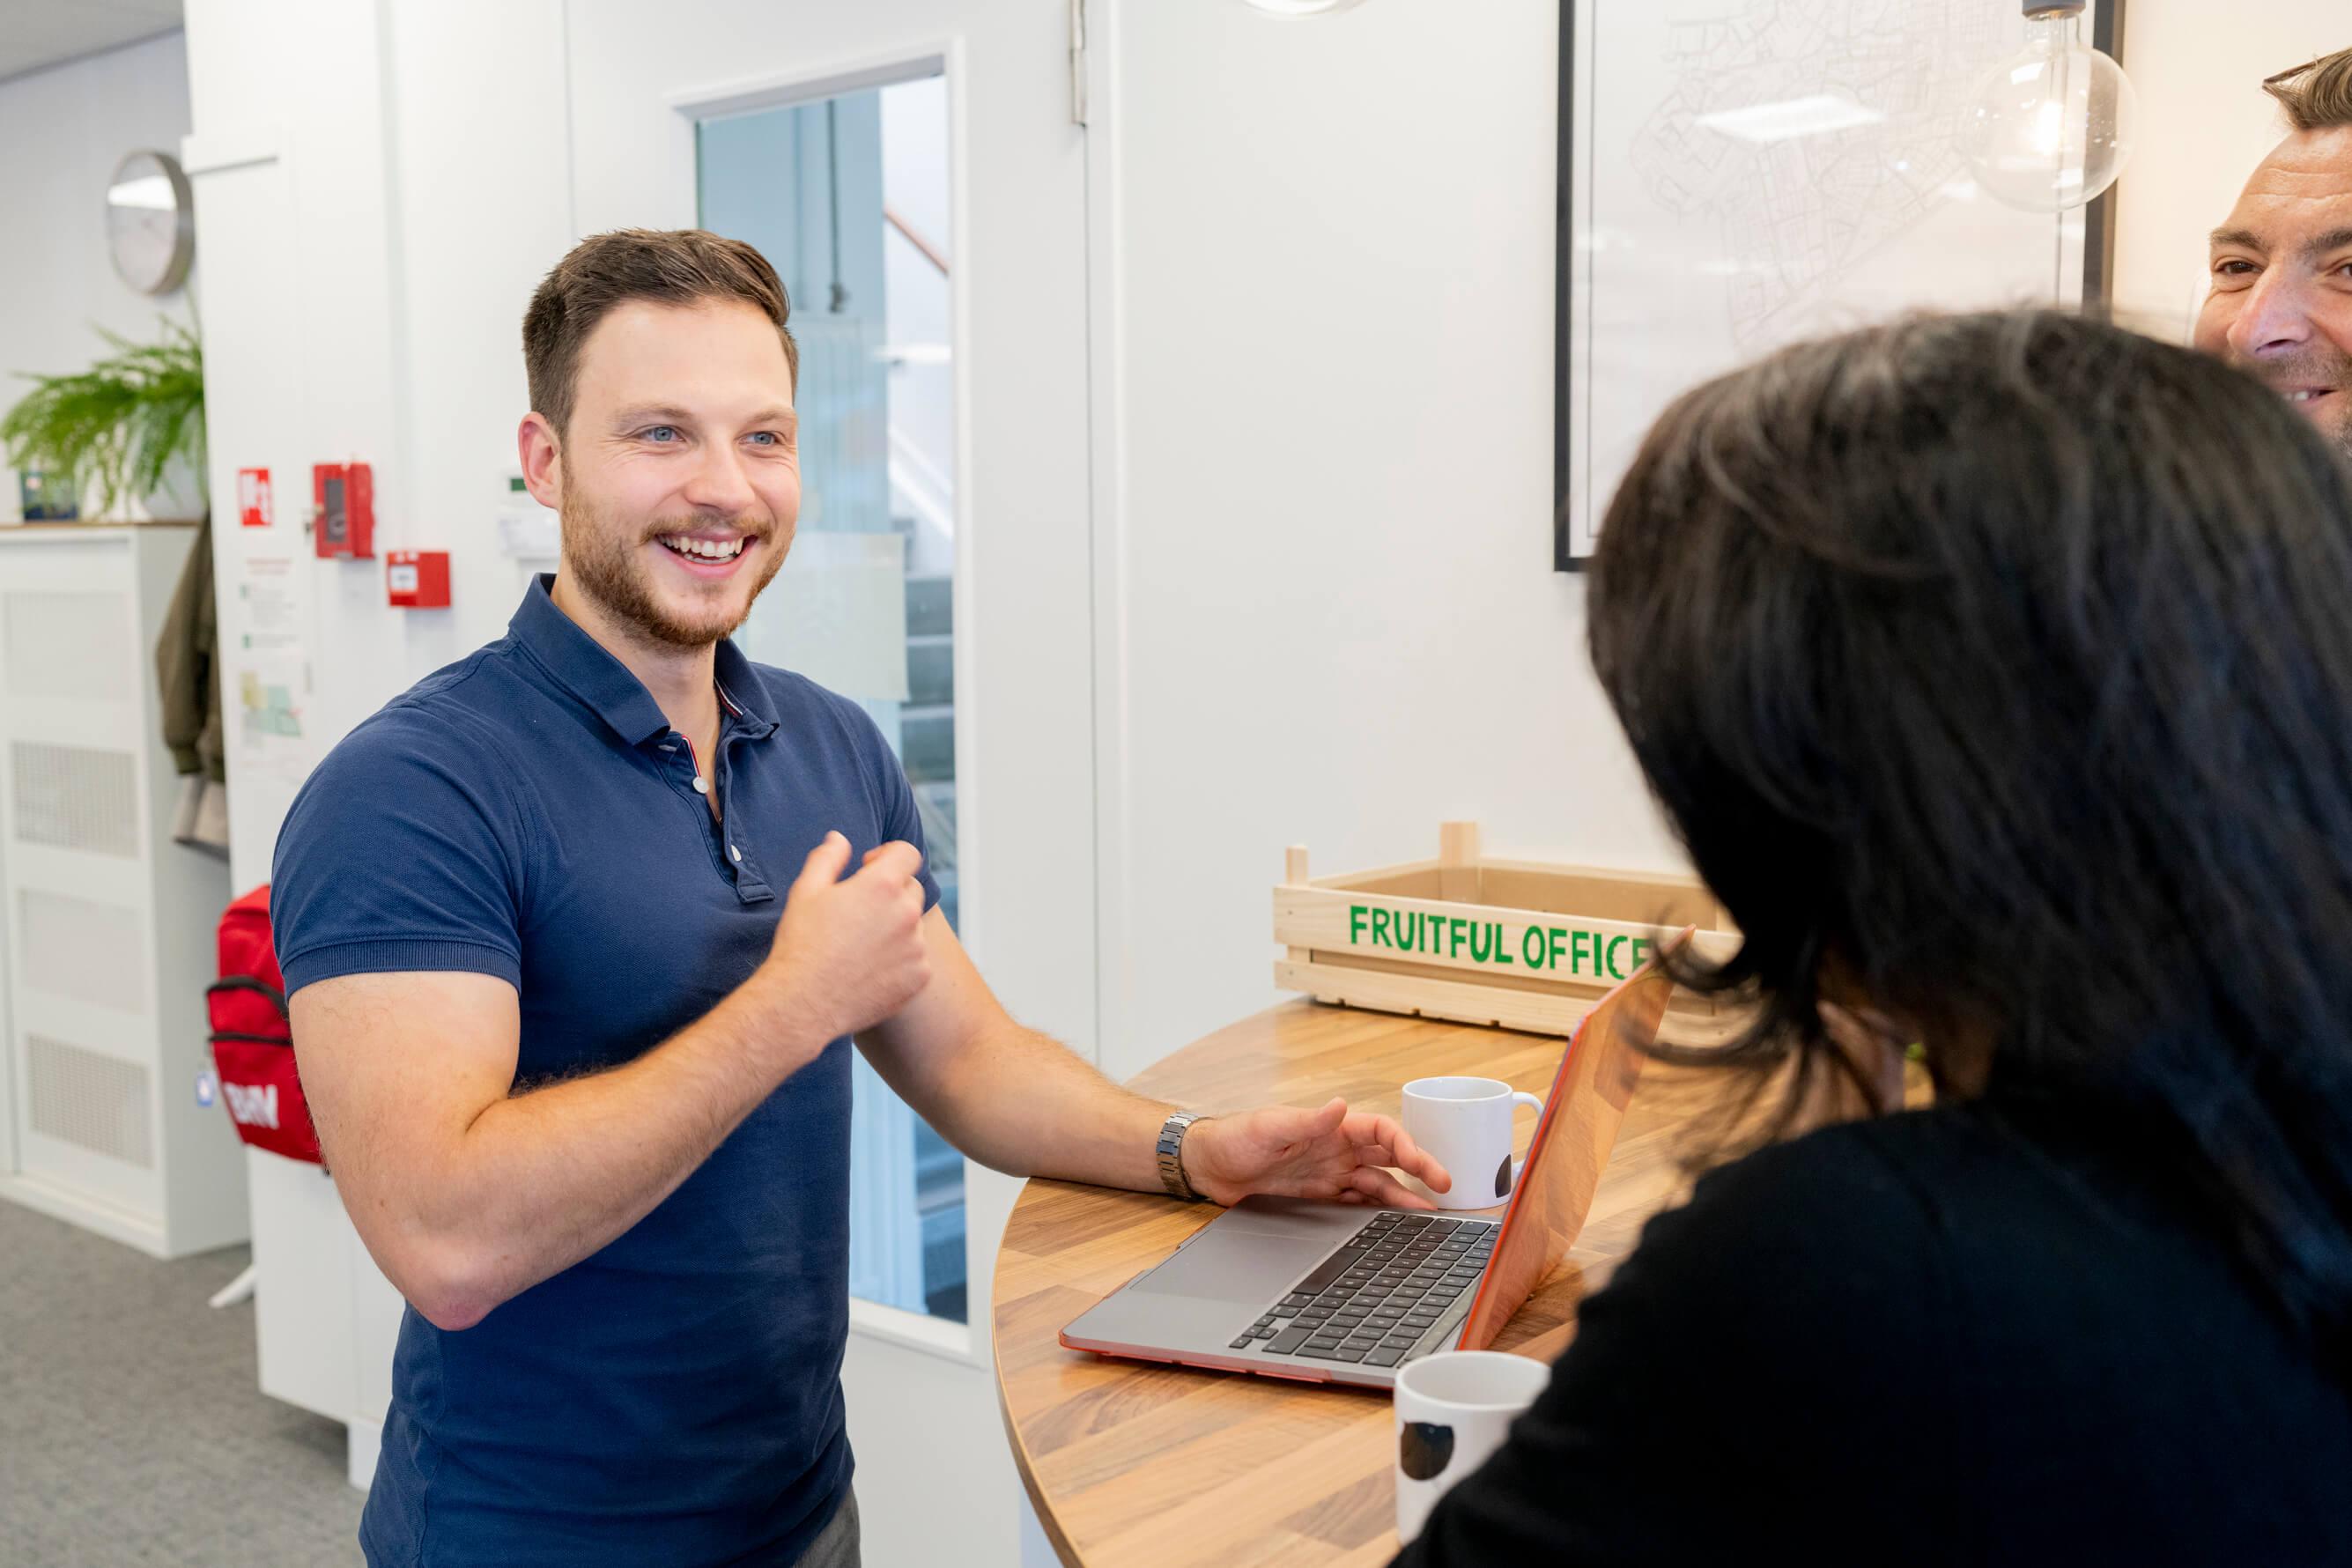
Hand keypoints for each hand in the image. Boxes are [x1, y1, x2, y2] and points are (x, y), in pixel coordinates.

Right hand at [758, 833, 930, 1046]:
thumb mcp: (806, 891)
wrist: (802, 1002)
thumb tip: (839, 839)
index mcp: (882, 885)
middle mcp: (906, 913)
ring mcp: (916, 947)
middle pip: (912, 888)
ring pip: (913, 926)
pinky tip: (869, 968)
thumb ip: (827, 857)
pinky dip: (900, 959)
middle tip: (859, 912)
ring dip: (895, 927)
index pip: (908, 853)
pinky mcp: (919, 976)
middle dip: (891, 892)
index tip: (870, 867)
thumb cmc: (801, 944)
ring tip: (860, 945)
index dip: (889, 855)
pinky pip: (917, 958)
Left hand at [1179, 1097, 1452, 1209]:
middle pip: (1389, 1158)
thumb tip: (1340, 1106)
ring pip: (1377, 1186)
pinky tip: (1393, 1227)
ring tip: (1429, 1216)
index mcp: (1331, 1128)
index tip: (1421, 1165)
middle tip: (1446, 1189)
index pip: (1382, 1131)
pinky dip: (1376, 1215)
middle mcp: (1337, 1150)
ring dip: (1402, 1198)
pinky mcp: (1319, 1198)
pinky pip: (1356, 1206)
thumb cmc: (1235, 1137)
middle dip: (1419, 1170)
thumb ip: (1306, 1121)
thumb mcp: (1269, 1127)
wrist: (1209, 1166)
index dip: (1406, 1145)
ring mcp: (1330, 1175)